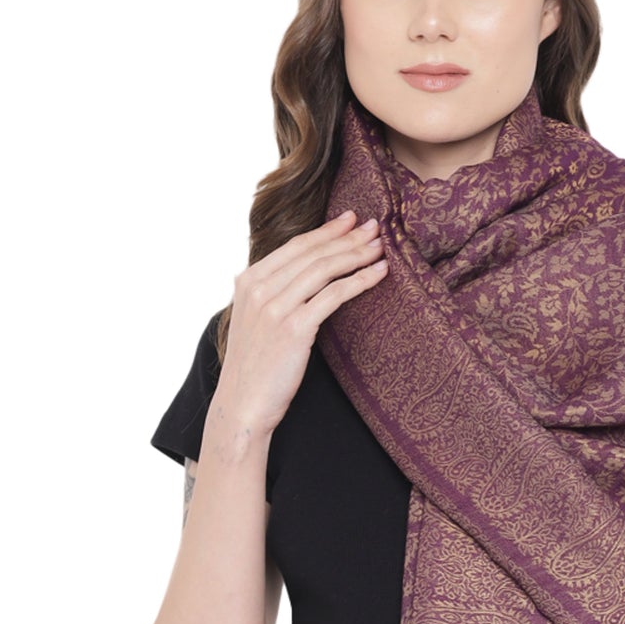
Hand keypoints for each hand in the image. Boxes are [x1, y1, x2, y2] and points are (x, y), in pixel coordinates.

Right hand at [211, 210, 388, 441]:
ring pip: (324, 269)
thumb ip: (272, 294)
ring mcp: (275, 307)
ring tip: (381, 247)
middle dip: (347, 237)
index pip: (294, 246)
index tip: (350, 219)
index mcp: (248, 281)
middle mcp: (259, 288)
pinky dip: (359, 281)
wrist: (244, 403)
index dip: (325, 231)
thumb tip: (303, 278)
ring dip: (357, 254)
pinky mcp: (294, 327)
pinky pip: (334, 295)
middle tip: (376, 226)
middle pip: (312, 253)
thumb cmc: (255, 367)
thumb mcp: (255, 321)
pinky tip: (378, 274)